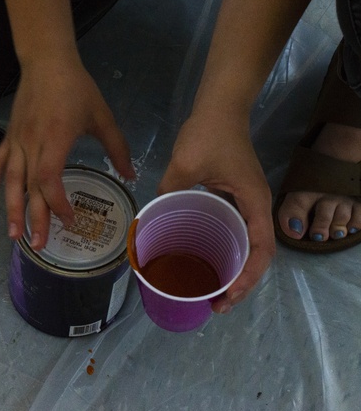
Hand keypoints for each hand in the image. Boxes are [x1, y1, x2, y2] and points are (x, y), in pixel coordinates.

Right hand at [0, 54, 134, 247]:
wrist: (46, 62)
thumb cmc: (77, 88)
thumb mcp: (102, 116)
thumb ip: (117, 147)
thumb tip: (131, 175)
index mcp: (56, 138)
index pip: (49, 178)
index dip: (57, 203)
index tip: (70, 220)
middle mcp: (33, 143)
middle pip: (29, 186)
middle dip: (33, 217)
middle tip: (38, 245)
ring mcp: (18, 141)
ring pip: (11, 180)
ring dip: (11, 208)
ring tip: (13, 235)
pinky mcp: (10, 137)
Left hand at [158, 108, 274, 313]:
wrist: (219, 106)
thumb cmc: (209, 134)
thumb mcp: (185, 163)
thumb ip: (169, 189)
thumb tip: (149, 216)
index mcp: (255, 202)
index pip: (261, 250)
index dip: (247, 277)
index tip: (227, 295)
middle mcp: (257, 206)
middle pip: (257, 255)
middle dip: (240, 283)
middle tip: (215, 304)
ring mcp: (247, 202)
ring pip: (246, 244)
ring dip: (234, 269)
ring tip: (211, 291)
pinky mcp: (235, 196)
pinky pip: (235, 229)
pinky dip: (225, 248)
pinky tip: (204, 258)